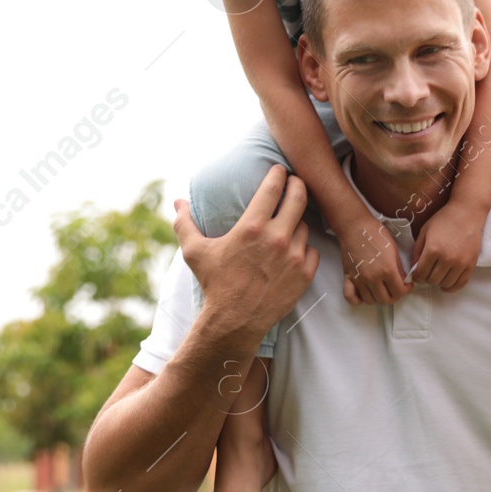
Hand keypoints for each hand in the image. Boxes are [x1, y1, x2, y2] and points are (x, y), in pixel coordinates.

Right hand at [173, 165, 319, 332]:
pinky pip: (312, 250)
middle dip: (298, 185)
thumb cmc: (214, 284)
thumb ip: (185, 223)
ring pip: (305, 226)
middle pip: (299, 197)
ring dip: (298, 221)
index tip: (280, 169)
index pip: (274, 187)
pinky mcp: (304, 274)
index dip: (279, 173)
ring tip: (289, 222)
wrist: (234, 322)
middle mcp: (277, 238)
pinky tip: (294, 249)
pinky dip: (304, 248)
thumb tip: (178, 202)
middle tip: (295, 182)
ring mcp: (294, 257)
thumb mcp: (195, 252)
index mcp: (252, 227)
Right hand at [339, 213, 409, 305]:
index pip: (400, 292)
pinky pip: (351, 298)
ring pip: (371, 301)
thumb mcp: (394, 250)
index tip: (407, 285)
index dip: (406, 290)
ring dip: (378, 297)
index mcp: (387, 270)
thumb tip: (403, 281)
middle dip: (394, 295)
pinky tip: (365, 293)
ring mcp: (359, 280)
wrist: (356, 227)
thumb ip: (399, 269)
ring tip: (382, 289)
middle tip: (396, 287)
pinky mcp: (348, 278)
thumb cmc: (376, 234)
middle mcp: (373, 278)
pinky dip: (358, 300)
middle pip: (386, 300)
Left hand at [410, 200, 484, 291]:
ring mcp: (461, 263)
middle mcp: (447, 259)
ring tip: (437, 275)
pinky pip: (461, 283)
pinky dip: (452, 287)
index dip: (416, 276)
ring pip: (446, 283)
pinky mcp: (471, 264)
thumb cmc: (444, 219)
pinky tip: (446, 285)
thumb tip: (414, 268)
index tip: (417, 274)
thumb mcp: (425, 231)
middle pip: (432, 280)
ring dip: (439, 282)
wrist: (467, 212)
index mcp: (433, 250)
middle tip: (427, 272)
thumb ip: (417, 250)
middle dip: (427, 278)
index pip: (421, 274)